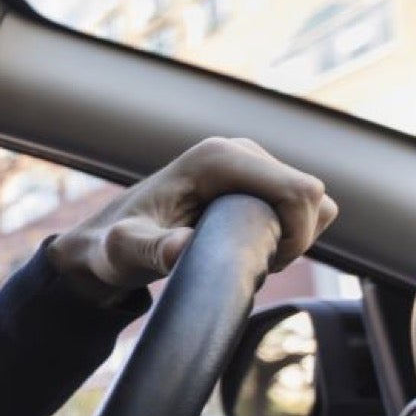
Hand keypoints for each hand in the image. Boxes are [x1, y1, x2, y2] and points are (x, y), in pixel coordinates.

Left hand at [47, 137, 338, 302]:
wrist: (104, 242)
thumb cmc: (113, 247)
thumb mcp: (127, 252)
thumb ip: (151, 250)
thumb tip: (183, 247)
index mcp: (217, 158)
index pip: (300, 189)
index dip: (298, 233)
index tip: (266, 264)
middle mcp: (237, 150)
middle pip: (311, 194)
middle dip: (296, 237)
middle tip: (255, 265)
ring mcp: (248, 163)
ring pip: (311, 200)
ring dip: (294, 235)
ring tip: (252, 256)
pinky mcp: (253, 179)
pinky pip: (299, 204)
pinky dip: (289, 231)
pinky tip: (253, 248)